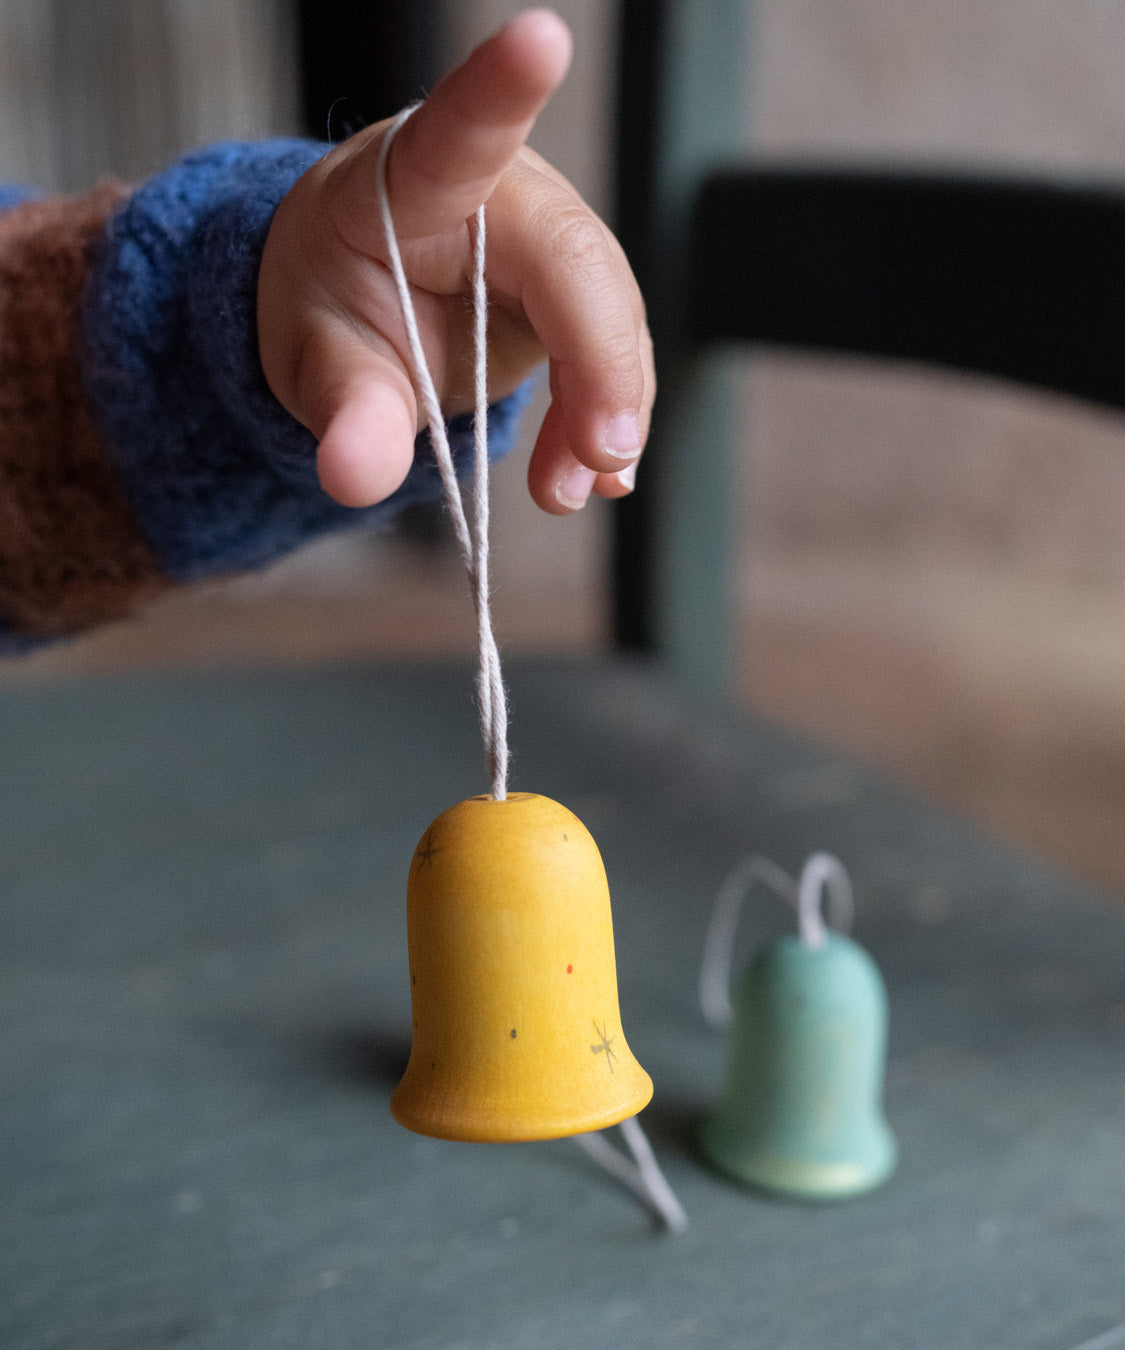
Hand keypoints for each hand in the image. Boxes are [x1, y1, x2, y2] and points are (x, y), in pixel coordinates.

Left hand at [258, 8, 652, 515]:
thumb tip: (355, 480)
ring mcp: (549, 241)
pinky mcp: (576, 293)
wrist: (360, 307)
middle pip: (579, 261)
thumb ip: (343, 412)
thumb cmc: (332, 303)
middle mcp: (499, 192)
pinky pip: (612, 353)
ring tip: (563, 492)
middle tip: (596, 462)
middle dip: (601, 369)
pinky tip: (593, 474)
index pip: (458, 132)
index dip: (501, 89)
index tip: (542, 37)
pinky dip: (606, 421)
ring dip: (604, 414)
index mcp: (409, 181)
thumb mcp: (317, 361)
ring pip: (613, 317)